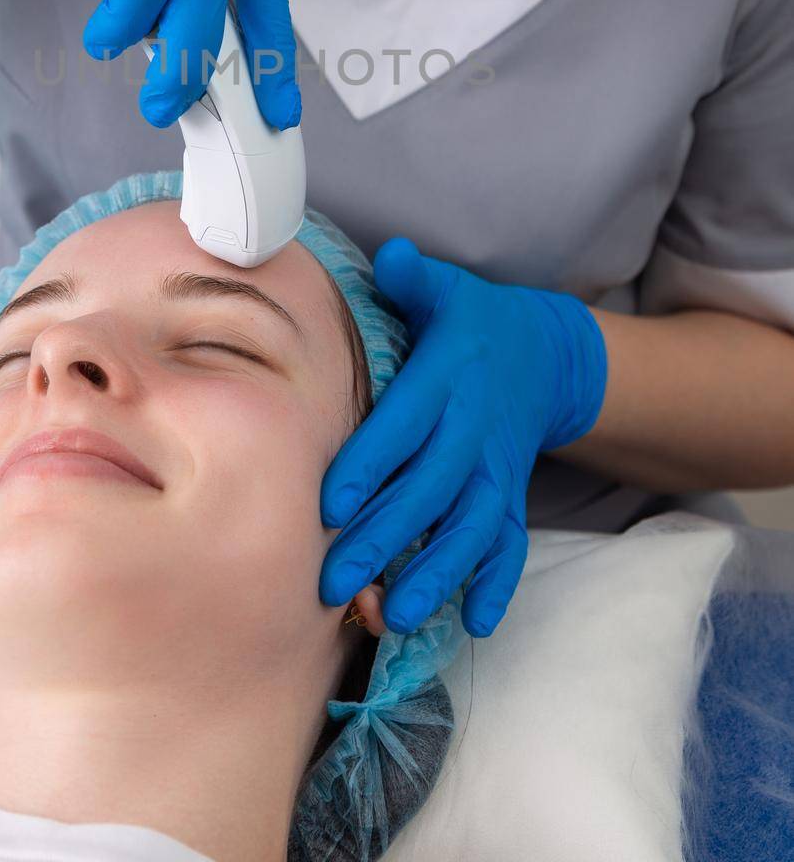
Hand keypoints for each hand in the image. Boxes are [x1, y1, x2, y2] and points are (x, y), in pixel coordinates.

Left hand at [319, 238, 607, 636]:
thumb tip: (391, 254)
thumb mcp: (447, 291)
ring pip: (467, 528)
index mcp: (449, 378)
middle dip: (383, 537)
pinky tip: (472, 623)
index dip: (370, 463)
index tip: (330, 503)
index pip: (405, 424)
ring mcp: (497, 468)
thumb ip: (414, 279)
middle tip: (333, 581)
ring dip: (433, 574)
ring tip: (392, 615)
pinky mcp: (511, 494)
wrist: (547, 354)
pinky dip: (496, 583)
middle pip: (428, 489)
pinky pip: (509, 544)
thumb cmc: (471, 322)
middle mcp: (474, 430)